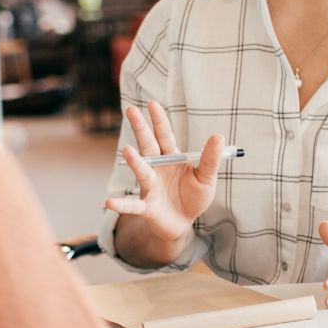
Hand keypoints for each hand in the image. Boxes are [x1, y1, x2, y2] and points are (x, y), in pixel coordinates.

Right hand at [103, 102, 224, 253]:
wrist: (183, 224)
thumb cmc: (193, 197)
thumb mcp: (206, 177)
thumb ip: (210, 159)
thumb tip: (218, 135)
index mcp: (171, 158)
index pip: (164, 136)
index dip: (159, 121)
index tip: (152, 104)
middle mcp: (157, 169)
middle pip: (148, 146)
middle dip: (140, 128)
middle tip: (130, 110)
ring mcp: (150, 187)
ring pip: (142, 172)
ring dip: (135, 162)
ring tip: (127, 150)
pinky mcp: (147, 207)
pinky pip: (133, 206)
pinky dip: (122, 205)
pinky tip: (109, 203)